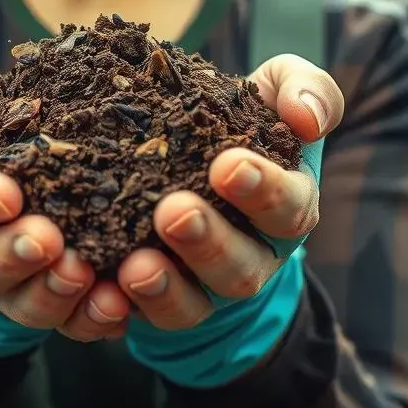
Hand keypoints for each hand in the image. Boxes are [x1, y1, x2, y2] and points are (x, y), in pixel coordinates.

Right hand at [0, 49, 130, 341]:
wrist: (30, 137)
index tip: (6, 194)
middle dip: (9, 255)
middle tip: (46, 240)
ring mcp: (3, 276)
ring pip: (15, 301)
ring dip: (48, 292)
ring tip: (82, 273)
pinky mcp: (46, 294)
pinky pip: (63, 319)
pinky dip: (88, 318)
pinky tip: (115, 305)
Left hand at [118, 53, 343, 329]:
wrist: (182, 147)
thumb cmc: (236, 115)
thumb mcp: (273, 90)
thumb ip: (304, 89)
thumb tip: (308, 118)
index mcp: (286, 206)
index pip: (289, 208)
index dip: (265, 191)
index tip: (228, 165)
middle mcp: (251, 255)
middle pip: (241, 269)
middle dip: (208, 243)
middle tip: (174, 212)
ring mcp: (202, 285)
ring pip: (193, 305)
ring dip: (165, 290)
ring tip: (137, 266)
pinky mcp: (155, 300)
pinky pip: (139, 318)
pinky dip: (116, 313)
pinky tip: (99, 293)